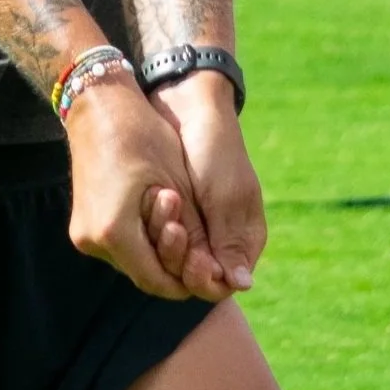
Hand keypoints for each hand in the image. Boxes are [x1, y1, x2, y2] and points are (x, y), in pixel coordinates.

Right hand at [62, 69, 215, 301]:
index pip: (156, 281)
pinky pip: (119, 246)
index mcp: (114, 232)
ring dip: (157, 249)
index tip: (209, 267)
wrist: (97, 104)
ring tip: (176, 214)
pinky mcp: (83, 224)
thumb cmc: (141, 135)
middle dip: (173, 263)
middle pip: (143, 274)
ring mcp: (84, 233)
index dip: (187, 280)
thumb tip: (216, 271)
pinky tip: (157, 213)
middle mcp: (92, 240)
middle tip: (196, 237)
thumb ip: (192, 232)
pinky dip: (141, 238)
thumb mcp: (176, 184)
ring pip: (131, 261)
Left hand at [150, 72, 264, 296]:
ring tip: (163, 207)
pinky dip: (151, 227)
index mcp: (243, 239)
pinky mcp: (169, 212)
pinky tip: (146, 208)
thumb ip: (229, 239)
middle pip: (193, 274)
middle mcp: (218, 238)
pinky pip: (157, 236)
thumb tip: (240, 286)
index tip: (191, 261)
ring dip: (162, 241)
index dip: (203, 279)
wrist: (187, 104)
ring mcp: (193, 225)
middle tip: (171, 230)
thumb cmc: (214, 150)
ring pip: (172, 257)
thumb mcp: (225, 195)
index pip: (221, 282)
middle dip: (179, 258)